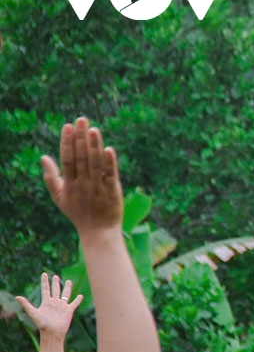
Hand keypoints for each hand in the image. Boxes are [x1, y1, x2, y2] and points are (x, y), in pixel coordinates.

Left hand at [15, 273, 82, 337]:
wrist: (52, 332)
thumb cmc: (42, 324)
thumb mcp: (33, 313)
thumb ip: (26, 305)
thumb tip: (17, 297)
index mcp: (46, 302)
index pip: (45, 289)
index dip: (45, 281)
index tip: (44, 274)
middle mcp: (54, 303)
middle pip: (55, 290)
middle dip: (55, 283)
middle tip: (55, 276)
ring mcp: (62, 306)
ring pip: (66, 294)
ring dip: (67, 287)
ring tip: (69, 281)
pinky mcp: (69, 310)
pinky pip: (74, 303)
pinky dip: (78, 300)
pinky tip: (80, 296)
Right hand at [41, 117, 123, 233]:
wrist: (98, 231)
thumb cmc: (78, 212)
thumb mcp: (59, 197)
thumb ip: (51, 177)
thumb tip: (43, 157)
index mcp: (69, 184)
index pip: (67, 159)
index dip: (67, 142)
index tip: (68, 126)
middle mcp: (83, 184)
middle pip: (81, 158)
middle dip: (81, 138)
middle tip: (81, 119)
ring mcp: (98, 187)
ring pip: (95, 164)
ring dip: (94, 146)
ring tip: (93, 129)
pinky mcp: (112, 191)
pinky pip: (110, 174)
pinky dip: (110, 162)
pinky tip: (109, 149)